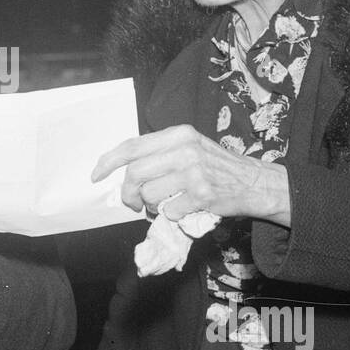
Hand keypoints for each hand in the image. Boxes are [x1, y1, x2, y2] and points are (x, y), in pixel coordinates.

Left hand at [91, 124, 290, 224]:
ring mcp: (194, 172)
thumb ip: (159, 152)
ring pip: (149, 195)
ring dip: (150, 206)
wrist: (254, 182)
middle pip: (135, 173)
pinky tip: (184, 208)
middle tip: (133, 202)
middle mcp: (185, 149)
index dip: (109, 161)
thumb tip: (123, 169)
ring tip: (164, 204)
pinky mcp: (202, 195)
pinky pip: (169, 210)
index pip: (132, 145)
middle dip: (128, 192)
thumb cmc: (215, 166)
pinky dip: (170, 214)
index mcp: (178, 134)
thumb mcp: (189, 147)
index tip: (96, 174)